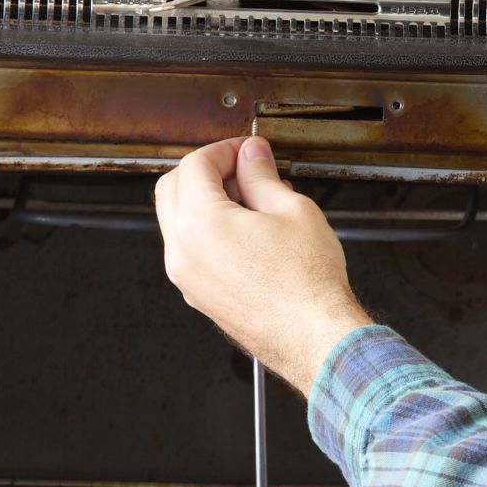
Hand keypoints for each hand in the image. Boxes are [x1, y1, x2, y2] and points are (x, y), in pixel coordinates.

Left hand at [157, 136, 372, 389]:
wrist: (314, 337)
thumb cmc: (308, 283)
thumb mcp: (291, 209)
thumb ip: (262, 175)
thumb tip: (252, 154)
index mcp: (199, 224)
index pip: (194, 165)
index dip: (224, 149)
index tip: (246, 150)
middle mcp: (182, 252)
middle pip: (172, 188)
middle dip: (204, 170)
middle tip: (242, 168)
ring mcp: (186, 277)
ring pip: (176, 220)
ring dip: (203, 199)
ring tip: (250, 200)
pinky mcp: (198, 295)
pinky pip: (189, 249)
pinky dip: (206, 228)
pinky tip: (245, 228)